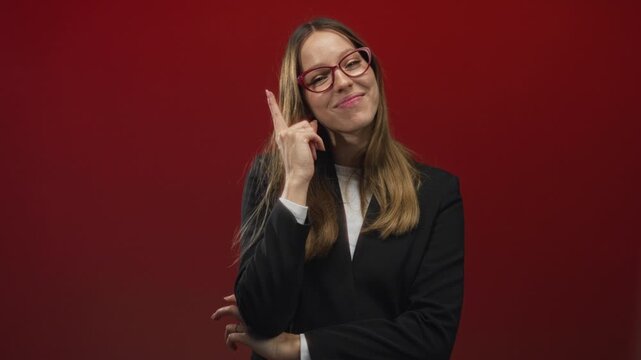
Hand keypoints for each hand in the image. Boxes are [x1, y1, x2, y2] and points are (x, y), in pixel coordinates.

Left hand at [212, 294, 300, 359]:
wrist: (286, 346)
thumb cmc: (281, 338)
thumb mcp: (272, 325)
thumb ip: (263, 321)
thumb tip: (255, 326)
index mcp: (259, 313)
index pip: (243, 301)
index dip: (233, 298)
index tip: (226, 298)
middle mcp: (253, 318)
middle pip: (232, 310)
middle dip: (221, 312)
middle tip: (214, 316)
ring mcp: (249, 328)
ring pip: (229, 327)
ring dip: (226, 334)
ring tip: (227, 338)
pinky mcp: (247, 338)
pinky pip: (231, 338)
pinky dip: (229, 343)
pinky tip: (233, 348)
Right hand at [266, 89, 324, 203]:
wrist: (297, 176)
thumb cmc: (299, 164)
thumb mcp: (302, 147)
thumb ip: (306, 133)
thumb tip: (314, 122)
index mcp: (281, 135)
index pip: (276, 117)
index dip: (272, 103)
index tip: (267, 92)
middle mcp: (283, 133)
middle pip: (304, 123)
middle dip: (310, 136)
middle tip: (309, 151)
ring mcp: (289, 134)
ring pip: (309, 128)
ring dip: (314, 140)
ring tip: (311, 153)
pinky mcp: (298, 136)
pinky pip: (314, 134)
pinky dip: (318, 142)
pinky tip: (317, 151)